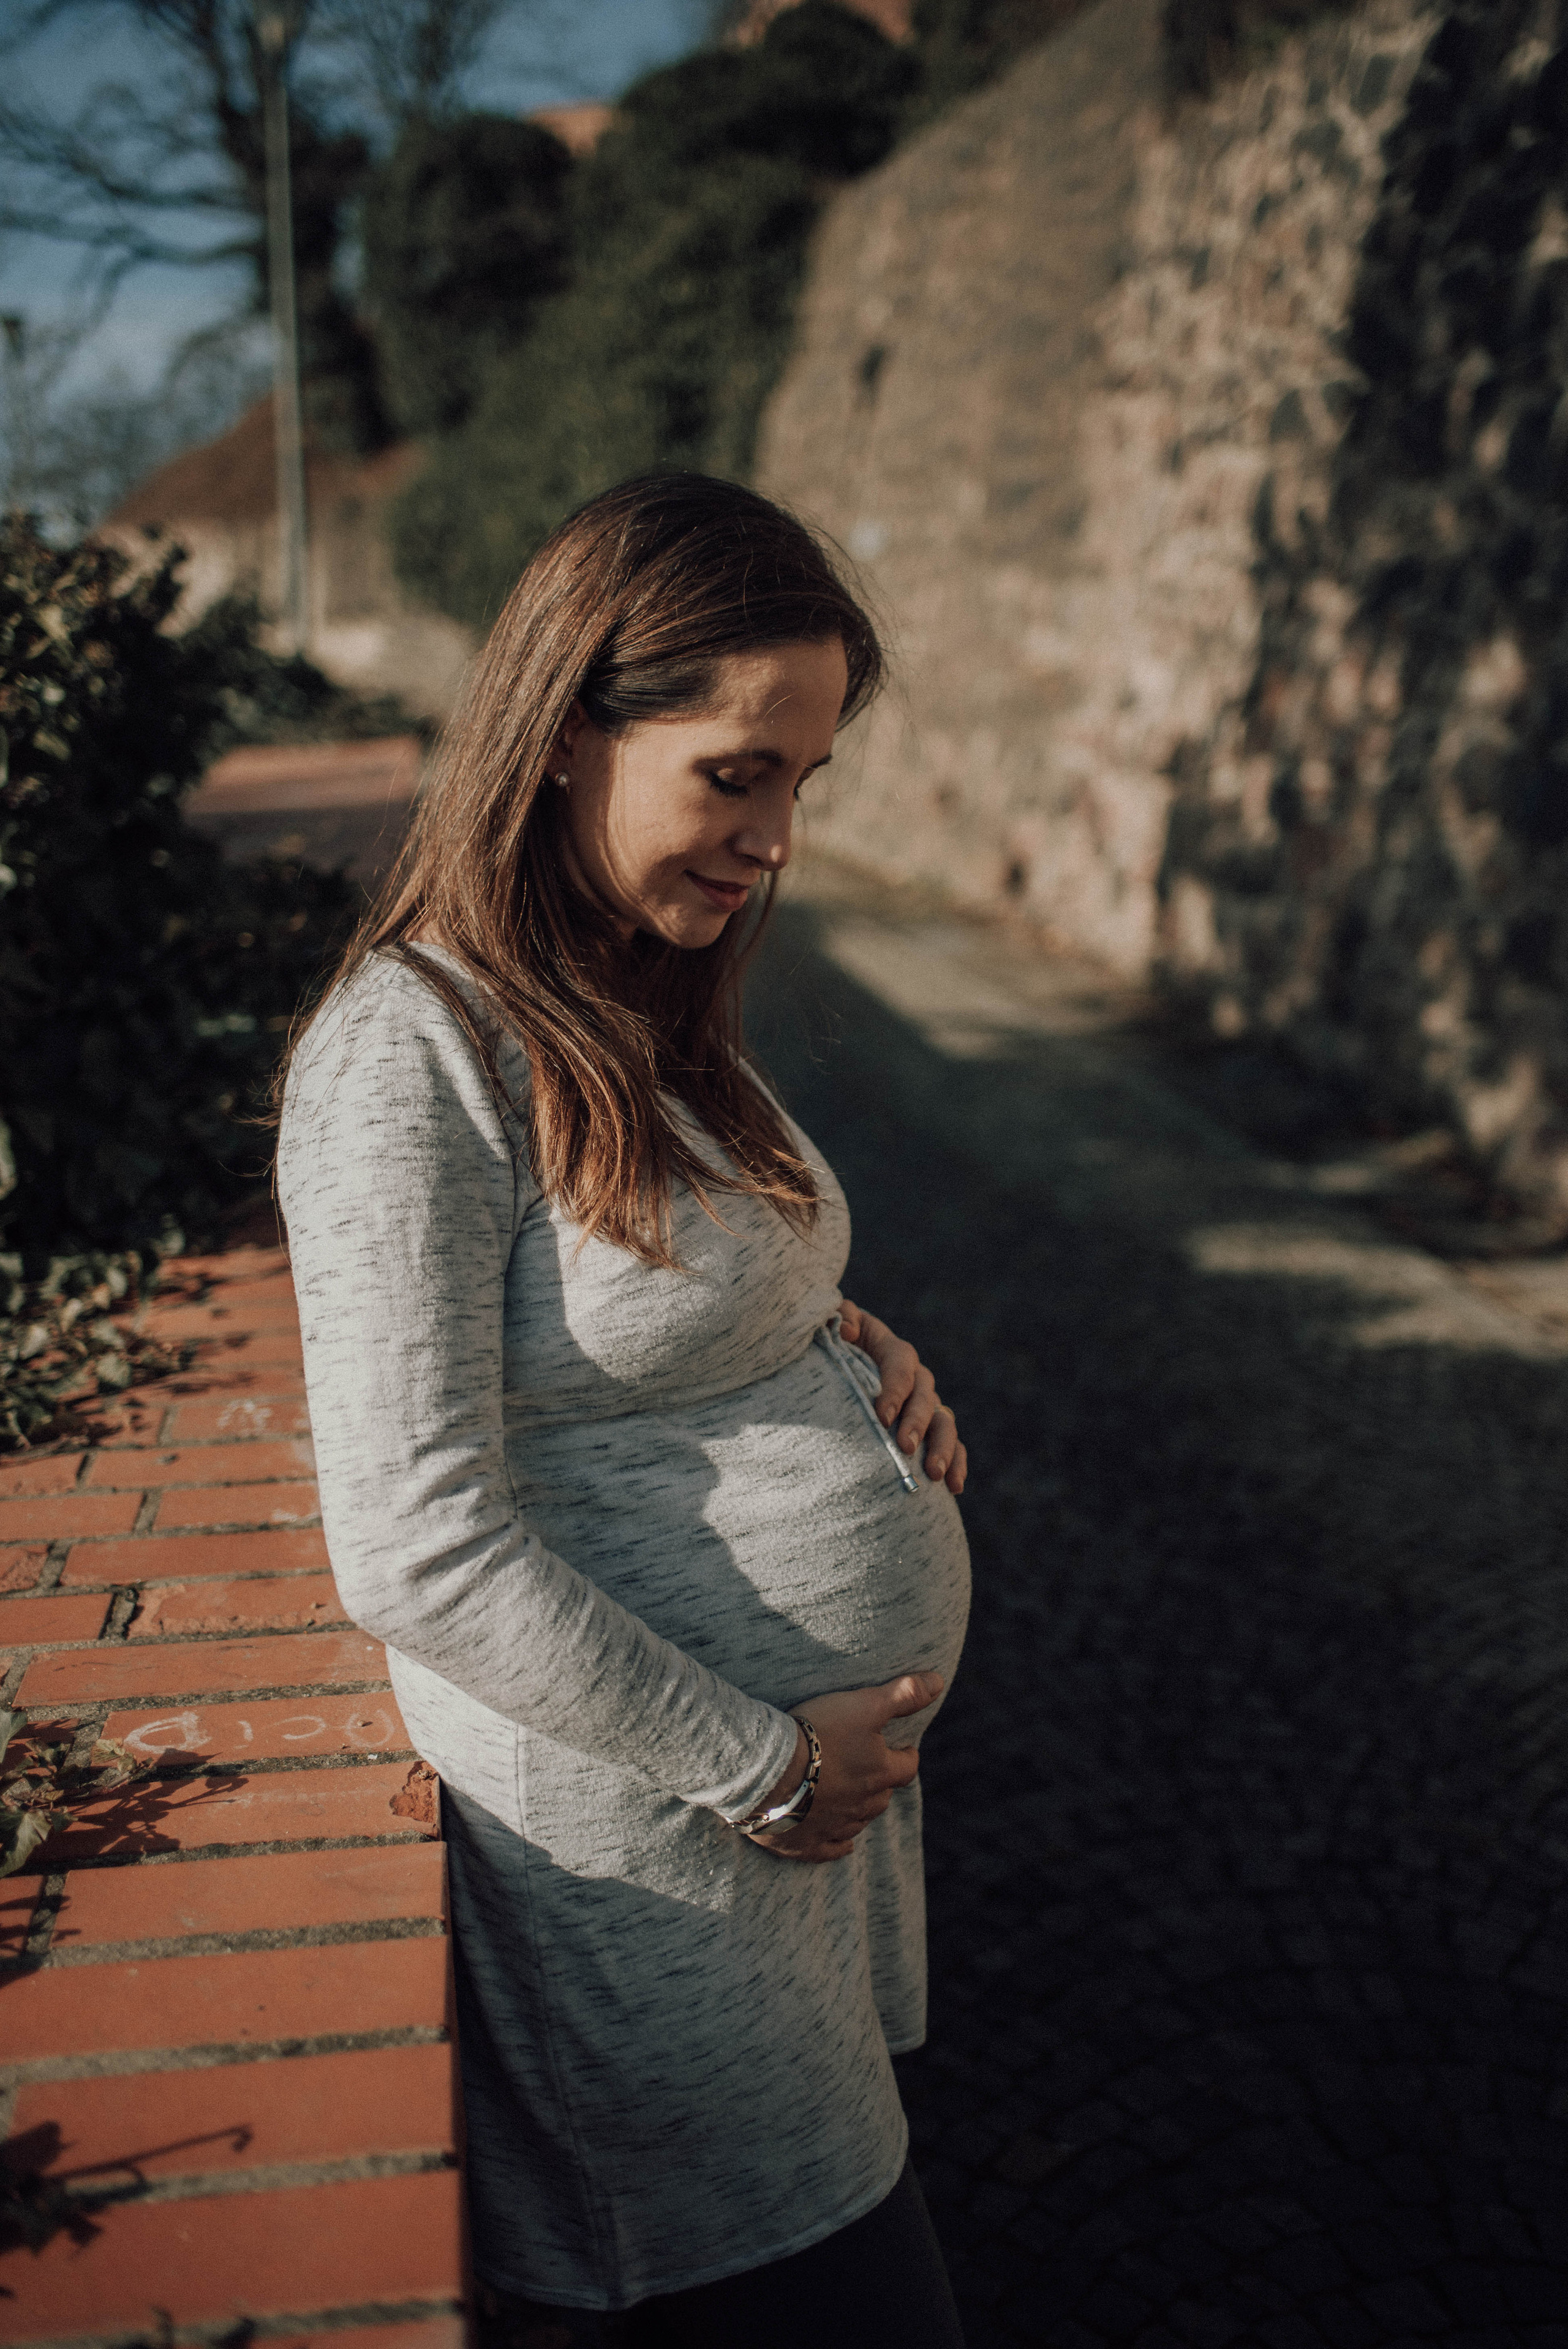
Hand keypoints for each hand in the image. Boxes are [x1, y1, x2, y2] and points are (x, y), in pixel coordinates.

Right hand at [749, 1672, 944, 1863]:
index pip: (907, 1767)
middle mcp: (863, 1805)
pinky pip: (831, 1849)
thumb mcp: (864, 1705)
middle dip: (881, 1782)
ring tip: (852, 1794)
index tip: (903, 1748)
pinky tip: (842, 1841)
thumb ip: (903, 1694)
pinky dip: (839, 1843)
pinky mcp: (808, 1843)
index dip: (907, 1756)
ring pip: (859, 1820)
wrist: (768, 1771)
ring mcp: (836, 1827)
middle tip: (870, 1767)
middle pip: (883, 1796)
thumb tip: (938, 1681)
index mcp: (880, 1774)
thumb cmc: (818, 1733)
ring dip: (860, 1808)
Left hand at [837, 1300, 966, 1494]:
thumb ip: (837, 1317)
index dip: (894, 1390)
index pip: (900, 1366)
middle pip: (925, 1397)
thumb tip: (848, 1329)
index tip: (881, 1416)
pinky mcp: (930, 1429)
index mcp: (892, 1350)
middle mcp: (916, 1378)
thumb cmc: (832, 1348)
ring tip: (934, 1474)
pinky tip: (953, 1488)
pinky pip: (951, 1445)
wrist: (838, 1371)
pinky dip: (956, 1464)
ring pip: (943, 1423)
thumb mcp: (829, 1324)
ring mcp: (926, 1404)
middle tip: (904, 1446)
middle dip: (917, 1422)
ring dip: (942, 1448)